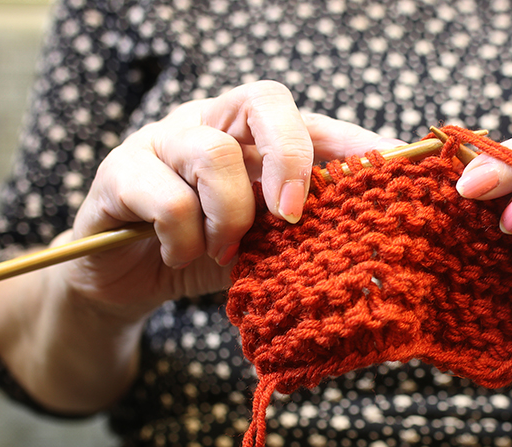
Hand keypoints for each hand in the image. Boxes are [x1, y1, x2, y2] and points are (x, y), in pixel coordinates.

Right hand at [65, 81, 393, 317]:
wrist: (133, 280)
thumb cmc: (211, 250)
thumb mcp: (270, 239)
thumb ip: (309, 222)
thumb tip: (382, 223)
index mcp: (253, 136)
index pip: (311, 121)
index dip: (355, 143)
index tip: (393, 171)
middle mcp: (211, 122)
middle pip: (263, 100)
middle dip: (291, 156)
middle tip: (293, 214)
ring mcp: (162, 141)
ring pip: (212, 152)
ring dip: (229, 215)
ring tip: (225, 252)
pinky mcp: (119, 174)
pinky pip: (167, 198)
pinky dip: (184, 237)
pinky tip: (179, 255)